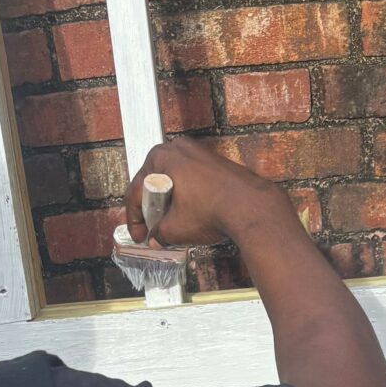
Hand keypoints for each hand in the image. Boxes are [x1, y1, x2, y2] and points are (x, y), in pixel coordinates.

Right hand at [124, 139, 285, 248]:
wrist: (251, 206)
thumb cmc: (211, 211)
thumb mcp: (175, 228)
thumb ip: (159, 233)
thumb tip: (156, 238)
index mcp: (160, 157)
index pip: (136, 190)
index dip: (135, 219)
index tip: (139, 236)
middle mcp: (177, 148)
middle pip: (154, 182)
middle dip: (153, 208)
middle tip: (154, 229)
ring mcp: (198, 152)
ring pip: (174, 180)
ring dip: (170, 202)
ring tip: (173, 225)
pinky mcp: (215, 161)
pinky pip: (193, 179)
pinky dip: (188, 196)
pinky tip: (192, 214)